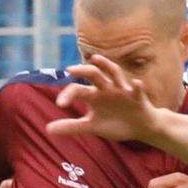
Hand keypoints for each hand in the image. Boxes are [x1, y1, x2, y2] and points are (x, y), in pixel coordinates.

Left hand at [47, 54, 163, 144]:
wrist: (140, 127)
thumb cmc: (115, 123)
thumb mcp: (92, 126)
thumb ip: (72, 126)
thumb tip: (47, 129)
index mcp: (93, 95)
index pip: (76, 90)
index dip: (67, 95)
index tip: (60, 105)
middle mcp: (106, 88)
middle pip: (93, 74)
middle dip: (82, 70)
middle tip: (70, 69)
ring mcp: (122, 90)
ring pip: (114, 73)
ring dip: (106, 65)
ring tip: (96, 59)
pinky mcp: (138, 97)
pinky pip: (137, 89)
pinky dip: (137, 86)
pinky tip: (136, 83)